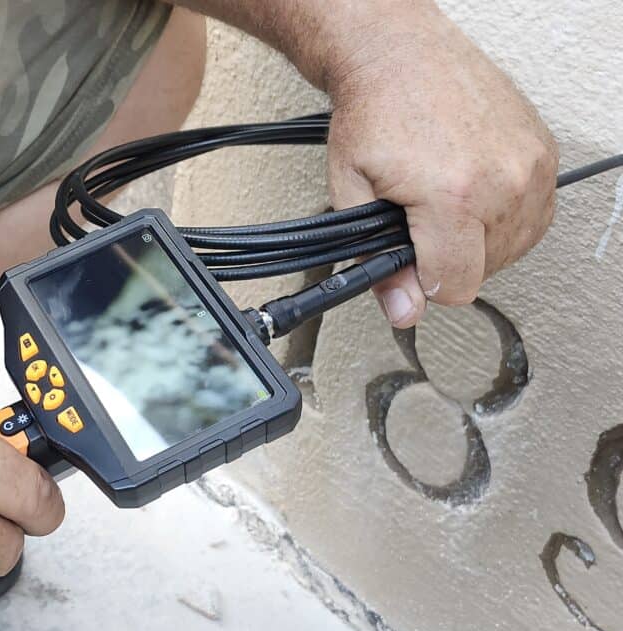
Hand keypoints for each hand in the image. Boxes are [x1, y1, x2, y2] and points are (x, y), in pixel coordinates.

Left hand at [324, 3, 558, 326]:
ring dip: (479, 241)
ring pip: (514, 247)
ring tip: (445, 208)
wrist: (399, 54)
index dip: (425, 286)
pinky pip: (536, 215)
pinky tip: (474, 199)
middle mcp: (501, 182)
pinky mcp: (542, 150)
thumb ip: (378, 262)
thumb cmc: (373, 113)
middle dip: (447, 259)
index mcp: (452, 196)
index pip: (456, 286)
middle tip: (419, 222)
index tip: (410, 263)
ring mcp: (529, 164)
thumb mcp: (352, 194)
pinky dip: (506, 218)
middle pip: (485, 270)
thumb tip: (403, 312)